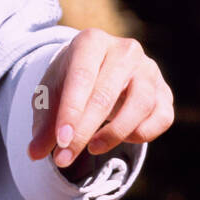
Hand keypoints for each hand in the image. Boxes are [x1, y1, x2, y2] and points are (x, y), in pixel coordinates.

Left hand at [28, 29, 173, 169]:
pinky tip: (121, 138)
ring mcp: (149, 70)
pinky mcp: (165, 91)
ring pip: (140, 105)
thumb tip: (33, 153)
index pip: (81, 77)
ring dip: (115, 133)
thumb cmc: (71, 82)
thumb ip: (44, 124)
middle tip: (65, 158)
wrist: (99, 70)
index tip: (61, 142)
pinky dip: (142, 134)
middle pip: (106, 94)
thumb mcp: (51, 96)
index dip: (71, 112)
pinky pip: (162, 117)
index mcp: (91, 42)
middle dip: (84, 130)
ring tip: (92, 148)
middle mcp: (125, 50)